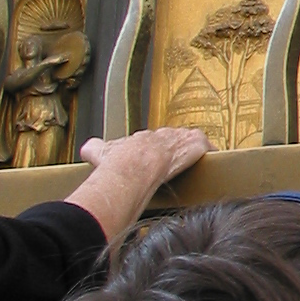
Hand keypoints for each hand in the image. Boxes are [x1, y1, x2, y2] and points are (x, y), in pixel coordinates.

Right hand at [67, 126, 208, 246]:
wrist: (133, 164)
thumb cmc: (118, 161)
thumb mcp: (100, 153)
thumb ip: (94, 149)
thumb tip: (87, 148)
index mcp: (142, 138)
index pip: (152, 140)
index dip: (154, 149)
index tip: (156, 157)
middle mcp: (161, 136)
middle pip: (172, 138)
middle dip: (175, 148)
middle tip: (177, 160)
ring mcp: (179, 140)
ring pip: (190, 139)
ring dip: (193, 149)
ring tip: (197, 160)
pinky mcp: (194, 146)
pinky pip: (206, 147)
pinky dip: (210, 154)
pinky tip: (213, 162)